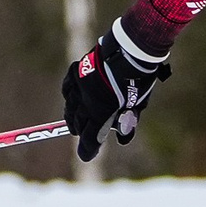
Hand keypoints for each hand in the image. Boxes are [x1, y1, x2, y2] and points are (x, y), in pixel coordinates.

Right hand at [62, 22, 170, 162]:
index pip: (90, 138)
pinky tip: (72, 99)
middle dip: (82, 132)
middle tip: (84, 136)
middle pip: (78, 123)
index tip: (86, 156)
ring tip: (75, 123)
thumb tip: (122, 139)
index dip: (88, 149)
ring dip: (73, 117)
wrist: (130, 50)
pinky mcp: (76, 71)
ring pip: (70, 107)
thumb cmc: (138, 79)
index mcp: (101, 112)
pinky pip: (67, 88)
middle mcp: (86, 101)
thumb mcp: (138, 104)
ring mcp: (79, 86)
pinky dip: (69, 96)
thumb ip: (129, 122)